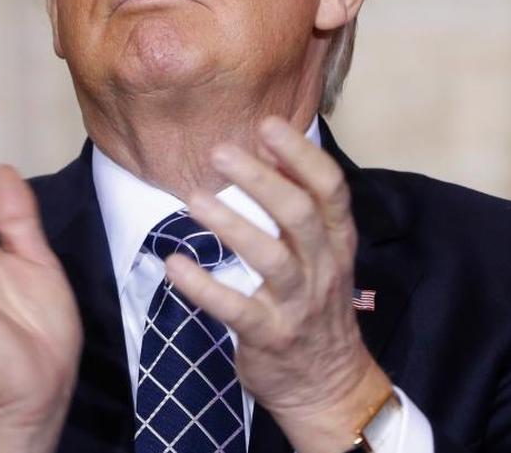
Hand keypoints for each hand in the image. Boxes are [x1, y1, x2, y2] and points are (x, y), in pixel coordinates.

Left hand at [166, 117, 392, 452]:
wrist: (328, 386)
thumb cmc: (316, 308)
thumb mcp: (324, 255)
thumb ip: (304, 207)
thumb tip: (277, 150)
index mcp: (337, 242)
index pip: (330, 189)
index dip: (301, 154)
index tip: (268, 124)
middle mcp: (322, 268)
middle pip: (298, 215)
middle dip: (261, 179)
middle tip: (220, 152)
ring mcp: (297, 304)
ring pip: (270, 258)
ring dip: (231, 225)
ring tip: (193, 199)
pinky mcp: (268, 336)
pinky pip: (234, 308)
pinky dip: (202, 286)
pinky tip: (173, 264)